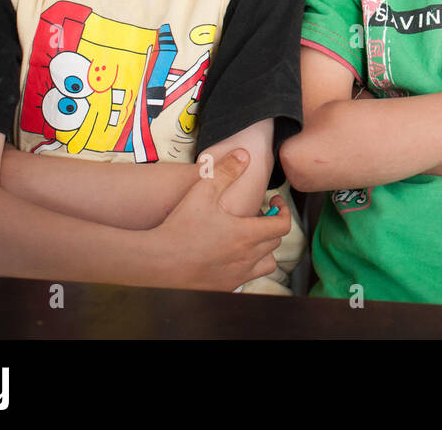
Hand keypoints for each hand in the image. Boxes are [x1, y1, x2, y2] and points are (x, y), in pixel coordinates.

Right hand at [151, 149, 291, 291]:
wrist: (158, 262)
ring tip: (249, 238)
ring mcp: (237, 276)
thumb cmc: (181, 227)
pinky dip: (248, 266)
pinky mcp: (225, 288)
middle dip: (270, 226)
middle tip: (257, 215)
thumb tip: (244, 154)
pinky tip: (232, 256)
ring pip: (266, 264)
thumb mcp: (203, 192)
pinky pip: (248, 278)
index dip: (284, 210)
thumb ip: (226, 171)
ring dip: (264, 250)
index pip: (282, 225)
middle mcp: (247, 258)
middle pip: (274, 242)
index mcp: (247, 235)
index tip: (274, 202)